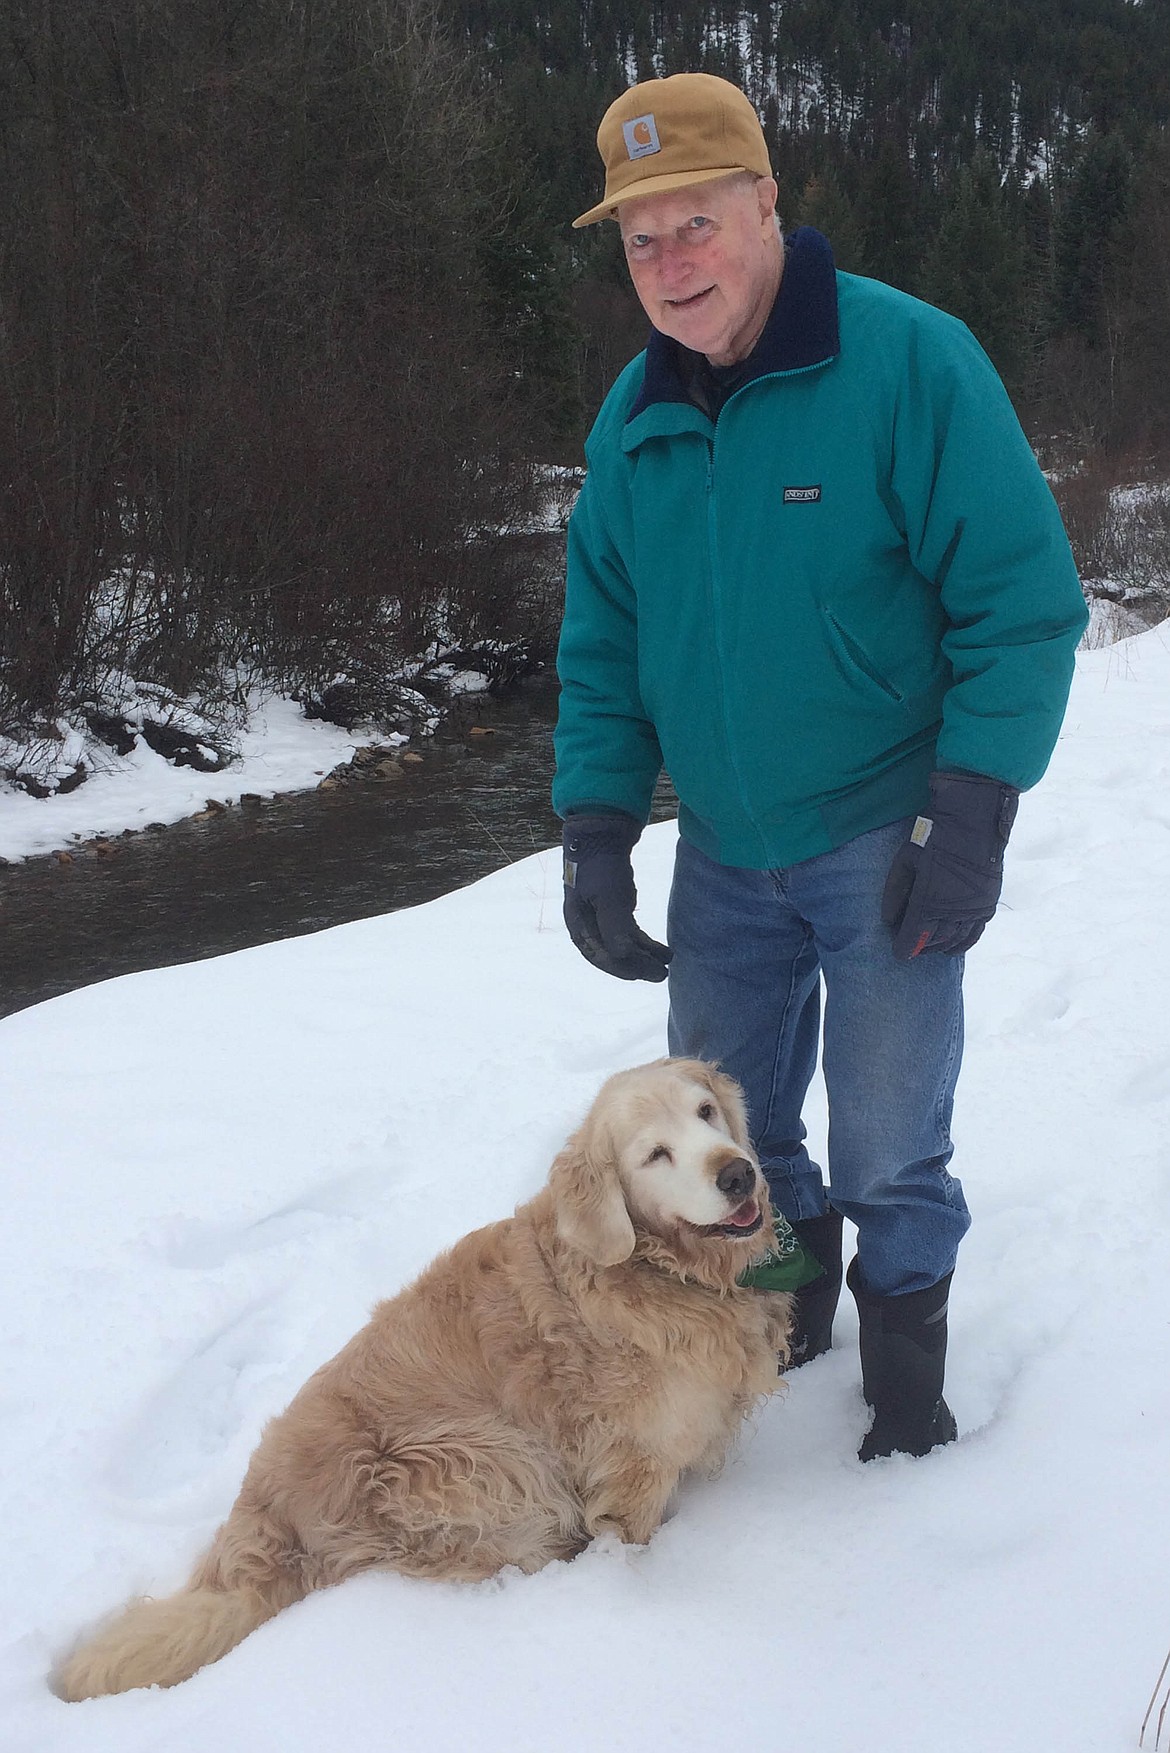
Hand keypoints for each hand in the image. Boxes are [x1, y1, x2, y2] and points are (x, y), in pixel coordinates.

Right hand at [562, 815, 671, 981]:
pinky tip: (662, 950)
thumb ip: (614, 927)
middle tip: (662, 974)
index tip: (645, 974)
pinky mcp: (614, 908)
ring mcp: (601, 917)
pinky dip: (644, 943)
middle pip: (612, 955)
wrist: (601, 833)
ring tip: (666, 964)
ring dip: (643, 956)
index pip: (599, 957)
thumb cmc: (600, 864)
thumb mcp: (608, 895)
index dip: (622, 969)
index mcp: (578, 925)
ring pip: (623, 945)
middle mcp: (587, 925)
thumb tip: (622, 957)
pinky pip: (629, 933)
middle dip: (637, 966)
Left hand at [881, 772, 1018, 960]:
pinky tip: (954, 946)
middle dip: (920, 947)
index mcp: (929, 903)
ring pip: (955, 940)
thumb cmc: (934, 837)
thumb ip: (895, 894)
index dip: (904, 948)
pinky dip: (963, 942)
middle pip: (934, 941)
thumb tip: (888, 920)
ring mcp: (974, 909)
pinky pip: (975, 933)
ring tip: (929, 946)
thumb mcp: (905, 862)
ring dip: (940, 946)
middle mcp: (953, 912)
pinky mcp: (988, 904)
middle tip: (910, 945)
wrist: (974, 820)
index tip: (897, 952)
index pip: (914, 938)